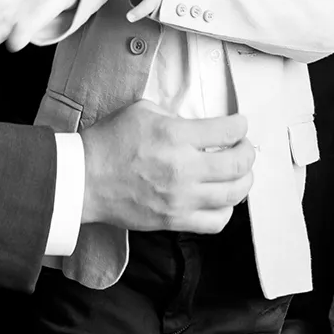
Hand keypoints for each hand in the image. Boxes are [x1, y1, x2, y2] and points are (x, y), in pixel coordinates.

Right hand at [80, 101, 255, 233]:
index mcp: (175, 136)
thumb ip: (174, 115)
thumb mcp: (141, 111)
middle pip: (239, 164)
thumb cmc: (109, 143)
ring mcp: (181, 198)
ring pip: (234, 194)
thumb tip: (199, 127)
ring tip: (239, 173)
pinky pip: (216, 222)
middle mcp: (183, 168)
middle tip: (244, 147)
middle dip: (249, 152)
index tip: (240, 125)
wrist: (84, 179)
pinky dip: (226, 210)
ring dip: (244, 181)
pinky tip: (221, 199)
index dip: (240, 125)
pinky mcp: (175, 220)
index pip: (228, 130)